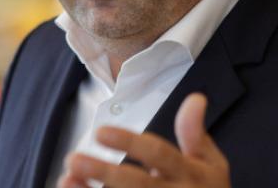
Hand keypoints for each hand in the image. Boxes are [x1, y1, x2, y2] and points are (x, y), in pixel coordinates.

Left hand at [59, 93, 229, 187]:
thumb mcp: (212, 164)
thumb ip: (195, 134)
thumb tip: (195, 98)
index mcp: (190, 175)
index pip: (159, 155)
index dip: (130, 143)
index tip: (101, 131)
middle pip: (136, 185)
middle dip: (104, 173)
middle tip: (73, 158)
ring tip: (66, 180)